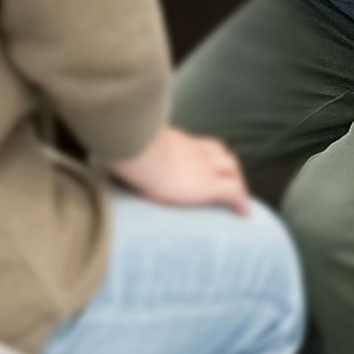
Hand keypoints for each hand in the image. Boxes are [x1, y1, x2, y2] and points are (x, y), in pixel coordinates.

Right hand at [108, 125, 252, 215]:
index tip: (208, 159)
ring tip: (240, 196)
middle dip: (228, 165)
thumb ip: (126, 146)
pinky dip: (242, 202)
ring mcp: (204, 166)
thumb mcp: (128, 144)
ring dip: (238, 181)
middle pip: (220, 154)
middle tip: (231, 177)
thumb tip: (108, 148)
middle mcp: (194, 150)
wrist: (139, 152)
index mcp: (175, 141)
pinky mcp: (209, 185)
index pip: (198, 144)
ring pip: (232, 170)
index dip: (208, 152)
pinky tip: (245, 213)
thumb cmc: (126, 148)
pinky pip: (234, 193)